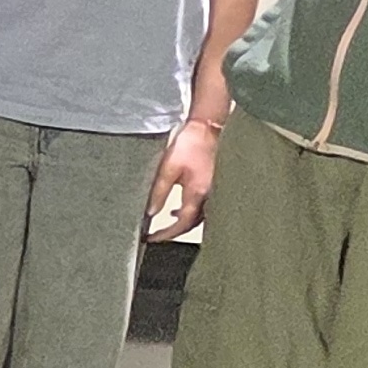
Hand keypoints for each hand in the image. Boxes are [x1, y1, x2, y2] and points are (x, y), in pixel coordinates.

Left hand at [145, 118, 219, 241]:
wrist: (208, 128)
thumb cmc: (190, 144)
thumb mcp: (168, 168)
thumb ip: (159, 191)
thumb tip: (151, 212)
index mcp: (198, 192)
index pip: (183, 223)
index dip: (168, 234)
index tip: (153, 238)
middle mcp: (211, 195)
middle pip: (194, 224)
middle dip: (176, 232)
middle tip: (158, 235)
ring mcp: (217, 191)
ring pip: (201, 217)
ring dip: (184, 223)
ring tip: (165, 224)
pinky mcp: (216, 185)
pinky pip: (205, 206)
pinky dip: (191, 212)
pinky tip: (178, 209)